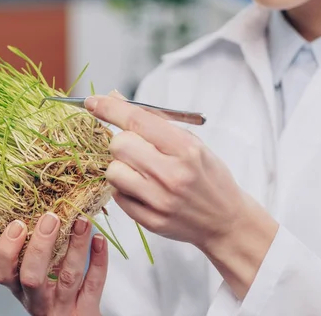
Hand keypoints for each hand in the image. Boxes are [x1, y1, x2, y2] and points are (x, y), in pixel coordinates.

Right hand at [0, 213, 107, 315]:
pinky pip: (94, 284)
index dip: (6, 250)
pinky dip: (98, 260)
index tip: (18, 224)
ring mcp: (63, 307)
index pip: (2, 273)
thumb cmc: (52, 298)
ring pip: (68, 276)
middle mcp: (38, 301)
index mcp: (20, 289)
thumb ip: (31, 254)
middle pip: (32, 277)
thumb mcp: (34, 279)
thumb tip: (38, 211)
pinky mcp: (87, 311)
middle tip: (50, 219)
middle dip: (40, 246)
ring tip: (81, 221)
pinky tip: (99, 239)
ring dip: (75, 246)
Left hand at [85, 92, 277, 297]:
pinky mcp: (152, 221)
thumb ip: (153, 121)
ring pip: (113, 172)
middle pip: (119, 145)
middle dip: (121, 143)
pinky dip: (125, 189)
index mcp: (186, 149)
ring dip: (120, 167)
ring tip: (140, 171)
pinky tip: (144, 190)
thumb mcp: (191, 143)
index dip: (110, 108)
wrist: (227, 221)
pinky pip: (118, 196)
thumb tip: (115, 98)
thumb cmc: (208, 176)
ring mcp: (161, 201)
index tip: (92, 101)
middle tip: (136, 149)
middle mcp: (173, 175)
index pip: (137, 121)